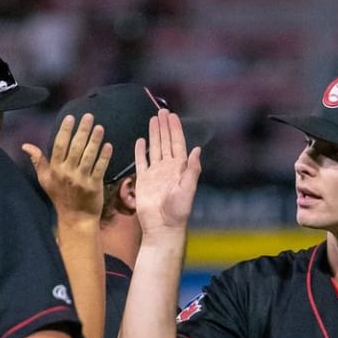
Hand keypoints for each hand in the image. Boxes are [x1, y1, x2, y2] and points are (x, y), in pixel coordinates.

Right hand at [22, 113, 111, 222]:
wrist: (75, 218)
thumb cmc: (60, 197)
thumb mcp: (45, 179)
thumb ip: (38, 161)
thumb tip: (25, 145)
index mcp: (55, 169)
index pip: (59, 145)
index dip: (65, 131)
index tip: (70, 117)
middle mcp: (67, 173)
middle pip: (75, 147)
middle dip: (82, 130)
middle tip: (89, 116)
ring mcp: (81, 179)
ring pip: (88, 156)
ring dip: (94, 141)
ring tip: (100, 127)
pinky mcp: (94, 186)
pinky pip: (99, 168)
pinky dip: (104, 157)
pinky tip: (108, 145)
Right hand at [133, 108, 202, 234]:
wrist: (162, 226)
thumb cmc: (178, 211)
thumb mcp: (189, 189)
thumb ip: (193, 169)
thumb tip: (197, 150)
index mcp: (179, 168)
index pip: (177, 143)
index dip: (175, 129)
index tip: (172, 115)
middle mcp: (167, 168)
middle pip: (165, 141)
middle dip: (164, 126)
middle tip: (162, 111)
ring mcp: (155, 173)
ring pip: (154, 148)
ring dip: (154, 134)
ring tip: (152, 119)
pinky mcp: (143, 180)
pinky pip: (141, 162)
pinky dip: (140, 151)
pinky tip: (141, 141)